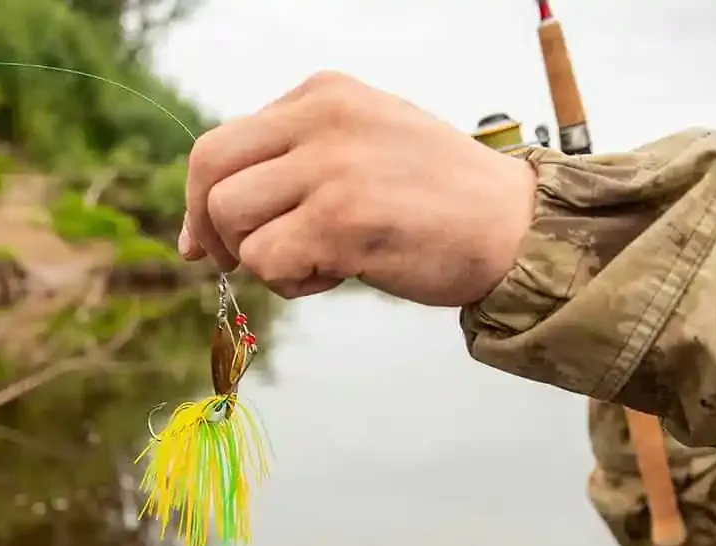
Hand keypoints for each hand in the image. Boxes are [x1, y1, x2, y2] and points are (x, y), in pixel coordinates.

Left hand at [180, 71, 536, 305]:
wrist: (513, 225)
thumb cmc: (442, 197)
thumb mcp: (365, 145)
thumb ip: (296, 161)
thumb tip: (212, 217)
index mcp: (324, 94)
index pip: (223, 141)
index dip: (202, 197)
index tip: (205, 238)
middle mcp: (322, 119)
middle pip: (210, 172)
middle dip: (208, 227)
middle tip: (229, 262)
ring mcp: (331, 167)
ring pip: (231, 220)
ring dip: (261, 258)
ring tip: (316, 262)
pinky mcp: (342, 220)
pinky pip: (268, 260)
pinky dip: (291, 282)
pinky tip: (336, 275)